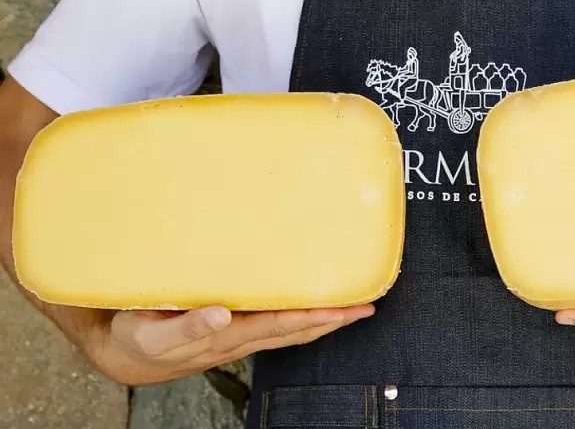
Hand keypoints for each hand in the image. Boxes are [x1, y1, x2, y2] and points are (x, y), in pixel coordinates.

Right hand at [86, 304, 374, 384]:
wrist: (125, 352)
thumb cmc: (139, 336)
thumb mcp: (153, 333)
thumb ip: (186, 327)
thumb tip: (220, 312)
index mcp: (227, 334)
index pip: (283, 324)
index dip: (316, 315)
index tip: (347, 307)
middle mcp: (241, 336)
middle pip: (297, 328)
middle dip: (334, 318)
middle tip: (368, 304)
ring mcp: (240, 334)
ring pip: (291, 328)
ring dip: (323, 317)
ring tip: (353, 303)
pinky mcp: (234, 327)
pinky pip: (277, 322)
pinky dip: (301, 313)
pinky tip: (314, 303)